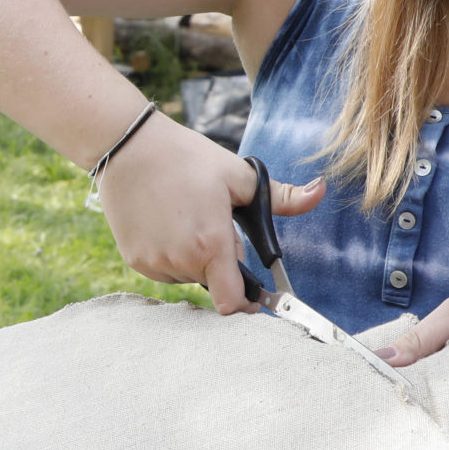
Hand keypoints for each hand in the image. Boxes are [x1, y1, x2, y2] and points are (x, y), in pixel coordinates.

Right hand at [96, 114, 324, 314]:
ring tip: (187, 218)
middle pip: (213, 283)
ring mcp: (154, 262)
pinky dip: (171, 256)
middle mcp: (180, 261)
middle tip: (214, 224)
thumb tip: (321, 191)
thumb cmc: (185, 157)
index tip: (255, 294)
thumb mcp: (239, 175)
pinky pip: (163, 269)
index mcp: (211, 244)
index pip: (233, 302)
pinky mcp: (134, 259)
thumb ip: (283, 196)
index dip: (248, 303)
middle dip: (222, 263)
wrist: (128, 146)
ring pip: (188, 276)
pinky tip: (167, 223)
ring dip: (196, 260)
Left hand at [368, 285, 448, 416]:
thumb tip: (382, 359)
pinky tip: (423, 386)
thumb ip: (423, 336)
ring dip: (412, 399)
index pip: (410, 391)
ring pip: (432, 416)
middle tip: (363, 383)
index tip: (355, 377)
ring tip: (394, 381)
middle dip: (392, 396)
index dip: (380, 384)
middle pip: (418, 411)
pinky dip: (433, 402)